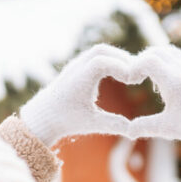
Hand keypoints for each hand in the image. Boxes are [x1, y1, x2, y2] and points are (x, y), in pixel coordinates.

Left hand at [20, 44, 140, 146]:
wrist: (44, 115)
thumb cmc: (67, 120)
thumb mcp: (91, 124)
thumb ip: (113, 124)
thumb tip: (134, 130)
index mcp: (79, 80)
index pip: (102, 62)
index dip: (121, 67)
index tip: (133, 81)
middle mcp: (76, 68)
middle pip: (102, 51)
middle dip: (122, 59)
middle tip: (136, 73)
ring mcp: (76, 64)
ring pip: (98, 51)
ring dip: (116, 57)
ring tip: (130, 73)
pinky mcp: (77, 66)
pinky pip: (95, 55)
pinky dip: (109, 59)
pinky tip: (119, 73)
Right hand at [129, 45, 180, 143]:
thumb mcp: (166, 128)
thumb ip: (143, 126)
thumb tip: (127, 130)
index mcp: (173, 80)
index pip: (148, 60)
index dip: (136, 67)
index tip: (133, 80)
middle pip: (158, 51)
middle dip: (145, 60)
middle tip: (139, 76)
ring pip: (173, 52)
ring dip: (160, 60)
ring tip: (156, 80)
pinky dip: (174, 64)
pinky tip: (174, 84)